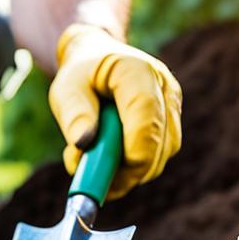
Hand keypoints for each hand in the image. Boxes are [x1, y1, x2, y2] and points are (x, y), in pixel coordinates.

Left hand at [49, 25, 182, 199]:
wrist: (98, 61)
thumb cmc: (81, 76)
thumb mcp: (65, 89)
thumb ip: (74, 114)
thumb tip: (84, 145)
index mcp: (138, 70)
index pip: (147, 114)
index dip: (132, 150)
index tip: (105, 174)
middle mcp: (165, 88)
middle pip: (161, 144)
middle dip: (127, 171)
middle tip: (90, 178)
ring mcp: (173, 107)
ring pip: (161, 157)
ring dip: (128, 171)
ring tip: (94, 158)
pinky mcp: (172, 125)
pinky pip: (158, 158)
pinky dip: (133, 168)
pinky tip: (109, 157)